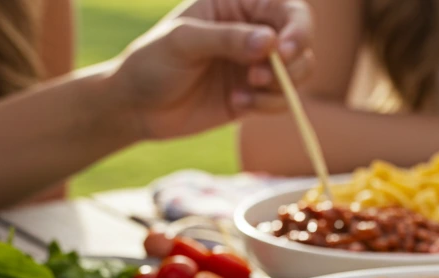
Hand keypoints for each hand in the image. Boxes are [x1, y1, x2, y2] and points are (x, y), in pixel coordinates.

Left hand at [108, 0, 313, 140]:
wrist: (136, 107)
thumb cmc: (152, 62)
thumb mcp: (184, 42)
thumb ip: (227, 39)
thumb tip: (272, 43)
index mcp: (237, 5)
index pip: (288, 9)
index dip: (297, 29)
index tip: (284, 51)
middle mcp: (253, 31)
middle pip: (302, 41)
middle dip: (291, 63)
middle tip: (257, 77)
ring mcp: (255, 64)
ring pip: (299, 72)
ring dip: (280, 86)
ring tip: (246, 91)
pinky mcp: (255, 95)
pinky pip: (282, 100)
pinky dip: (267, 105)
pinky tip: (236, 103)